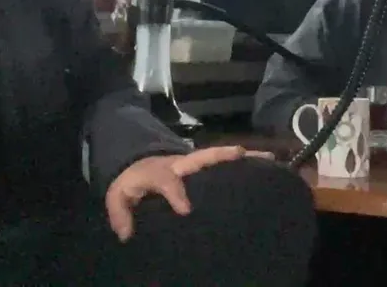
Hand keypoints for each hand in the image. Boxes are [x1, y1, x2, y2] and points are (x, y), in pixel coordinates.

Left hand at [104, 145, 272, 241]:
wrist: (137, 165)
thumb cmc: (131, 183)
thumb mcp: (117, 197)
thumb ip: (120, 214)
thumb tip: (127, 234)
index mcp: (158, 173)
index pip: (167, 180)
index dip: (176, 193)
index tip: (186, 210)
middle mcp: (180, 165)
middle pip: (202, 157)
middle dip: (221, 154)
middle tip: (242, 153)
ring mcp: (194, 165)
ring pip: (219, 159)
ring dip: (244, 157)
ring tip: (269, 159)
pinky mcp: (204, 170)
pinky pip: (225, 165)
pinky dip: (246, 163)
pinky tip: (268, 166)